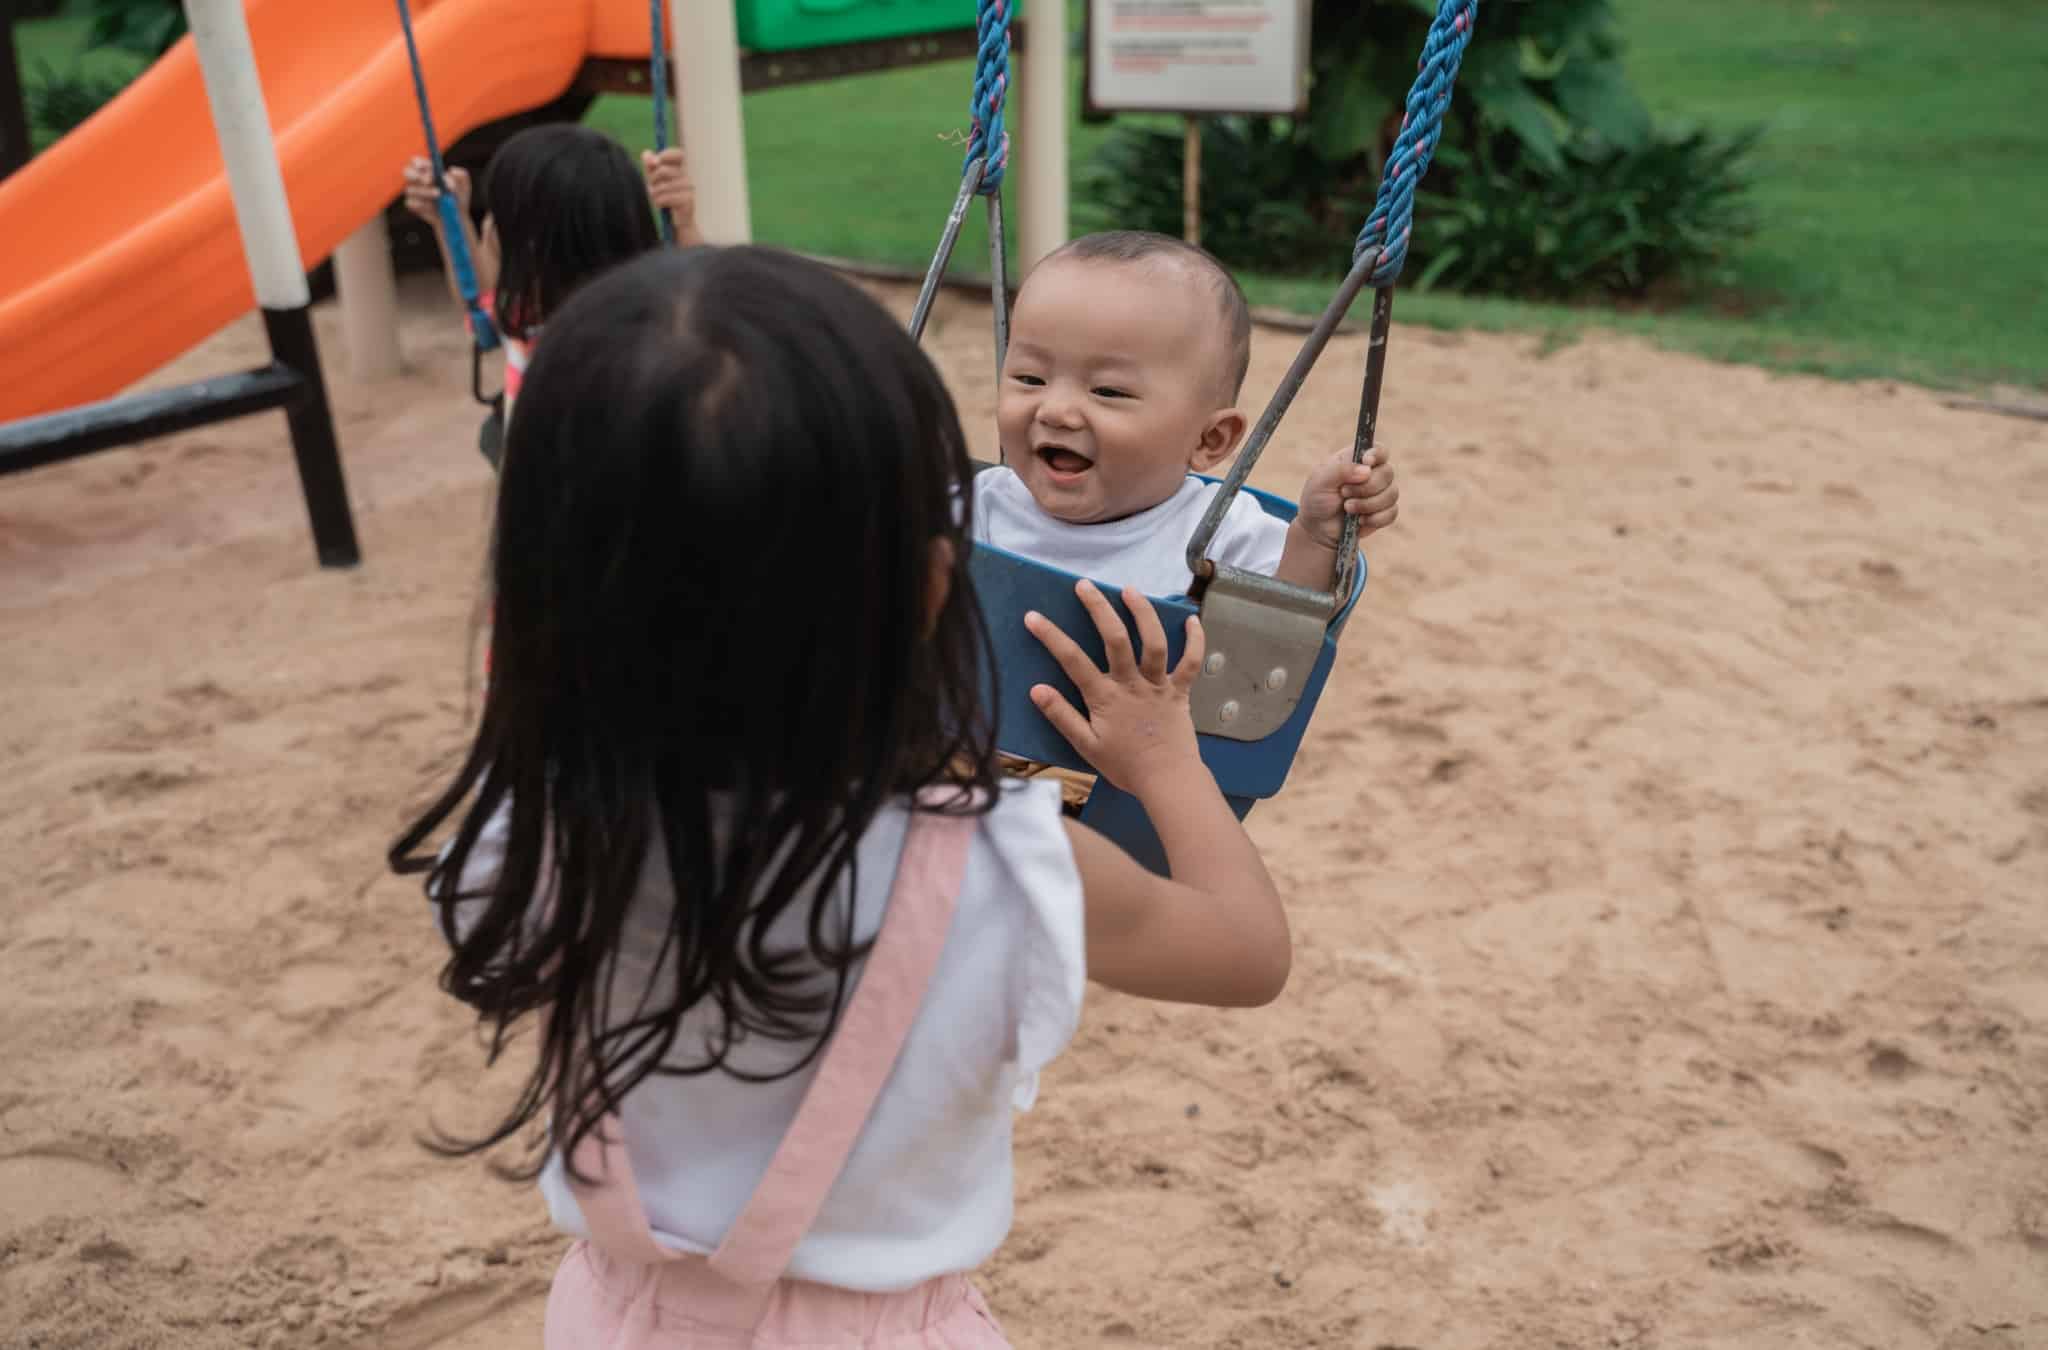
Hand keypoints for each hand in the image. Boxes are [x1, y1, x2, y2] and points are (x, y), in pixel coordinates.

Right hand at [401, 157, 470, 226]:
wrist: (455, 217)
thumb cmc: (458, 197)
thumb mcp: (464, 186)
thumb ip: (461, 176)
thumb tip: (452, 170)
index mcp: (426, 170)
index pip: (416, 161)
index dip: (419, 162)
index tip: (428, 167)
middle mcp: (417, 179)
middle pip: (407, 172)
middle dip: (417, 175)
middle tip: (430, 180)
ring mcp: (413, 192)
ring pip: (411, 189)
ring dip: (425, 191)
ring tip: (439, 195)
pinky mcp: (412, 205)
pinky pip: (411, 203)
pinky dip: (422, 204)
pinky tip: (432, 207)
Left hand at [642, 147, 696, 227]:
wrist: (678, 221)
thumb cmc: (666, 199)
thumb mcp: (655, 181)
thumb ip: (650, 166)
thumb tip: (646, 154)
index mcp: (683, 169)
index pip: (678, 154)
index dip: (666, 155)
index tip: (653, 163)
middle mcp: (689, 176)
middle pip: (663, 170)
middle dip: (652, 180)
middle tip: (651, 187)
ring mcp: (690, 188)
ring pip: (663, 186)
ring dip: (654, 194)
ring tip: (656, 199)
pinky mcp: (689, 200)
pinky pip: (666, 198)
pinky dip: (659, 202)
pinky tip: (661, 206)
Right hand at [1024, 582, 1205, 794]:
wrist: (1167, 781)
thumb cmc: (1124, 766)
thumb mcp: (1086, 746)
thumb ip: (1062, 716)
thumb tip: (1036, 690)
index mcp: (1105, 698)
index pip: (1072, 661)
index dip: (1051, 636)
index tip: (1033, 616)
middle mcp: (1132, 685)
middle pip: (1116, 640)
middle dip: (1099, 609)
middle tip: (1085, 585)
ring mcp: (1158, 686)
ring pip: (1154, 643)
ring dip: (1143, 613)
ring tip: (1130, 590)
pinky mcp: (1180, 691)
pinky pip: (1191, 662)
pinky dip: (1195, 640)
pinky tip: (1192, 619)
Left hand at [1295, 444, 1399, 549]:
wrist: (1318, 528)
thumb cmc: (1317, 499)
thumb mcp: (1321, 481)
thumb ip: (1341, 470)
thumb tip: (1367, 470)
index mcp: (1357, 460)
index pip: (1379, 450)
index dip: (1377, 454)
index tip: (1366, 462)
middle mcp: (1373, 474)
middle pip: (1387, 473)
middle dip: (1366, 487)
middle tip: (1344, 493)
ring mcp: (1380, 493)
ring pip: (1392, 494)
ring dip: (1368, 504)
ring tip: (1347, 508)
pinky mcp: (1384, 512)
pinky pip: (1392, 513)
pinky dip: (1375, 518)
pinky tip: (1360, 521)